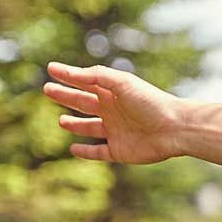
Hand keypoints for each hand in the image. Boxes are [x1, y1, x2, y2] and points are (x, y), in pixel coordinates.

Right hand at [42, 61, 183, 164]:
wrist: (175, 128)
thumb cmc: (150, 102)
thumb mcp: (122, 83)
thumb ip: (97, 76)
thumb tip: (72, 72)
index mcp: (113, 92)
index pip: (86, 82)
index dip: (68, 75)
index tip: (51, 69)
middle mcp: (113, 110)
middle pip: (83, 102)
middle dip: (66, 96)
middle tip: (47, 89)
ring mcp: (116, 131)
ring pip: (89, 127)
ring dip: (74, 124)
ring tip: (60, 120)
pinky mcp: (119, 150)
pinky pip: (98, 152)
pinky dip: (86, 151)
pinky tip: (74, 148)